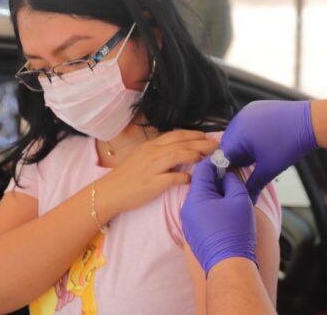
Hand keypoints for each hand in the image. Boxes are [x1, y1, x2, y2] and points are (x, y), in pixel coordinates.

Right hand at [97, 130, 218, 220]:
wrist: (109, 192)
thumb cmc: (127, 177)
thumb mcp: (143, 158)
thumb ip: (160, 153)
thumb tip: (180, 151)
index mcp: (151, 146)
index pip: (177, 135)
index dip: (195, 135)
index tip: (208, 138)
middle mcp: (153, 152)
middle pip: (182, 143)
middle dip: (202, 143)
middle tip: (217, 146)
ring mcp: (152, 167)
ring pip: (178, 155)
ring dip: (196, 155)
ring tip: (209, 158)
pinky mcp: (152, 183)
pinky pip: (173, 178)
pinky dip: (185, 177)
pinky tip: (193, 179)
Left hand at [181, 158, 256, 274]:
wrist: (228, 265)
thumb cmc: (234, 233)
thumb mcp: (239, 199)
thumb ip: (232, 181)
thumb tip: (227, 174)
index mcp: (197, 197)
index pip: (202, 169)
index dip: (216, 161)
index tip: (227, 159)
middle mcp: (187, 208)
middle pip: (200, 183)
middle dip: (216, 178)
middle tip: (231, 177)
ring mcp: (188, 221)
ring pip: (200, 198)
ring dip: (214, 193)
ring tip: (230, 195)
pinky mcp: (192, 232)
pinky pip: (200, 212)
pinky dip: (211, 207)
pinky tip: (224, 211)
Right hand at [220, 101, 317, 201]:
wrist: (310, 122)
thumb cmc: (290, 144)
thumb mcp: (269, 169)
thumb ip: (253, 186)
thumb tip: (246, 201)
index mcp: (237, 134)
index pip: (221, 156)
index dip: (227, 170)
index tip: (233, 179)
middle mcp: (238, 119)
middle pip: (228, 145)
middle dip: (236, 158)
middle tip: (250, 168)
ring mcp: (247, 112)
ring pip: (237, 135)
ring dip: (243, 147)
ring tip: (259, 155)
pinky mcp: (256, 108)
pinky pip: (245, 125)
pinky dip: (250, 135)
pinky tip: (263, 143)